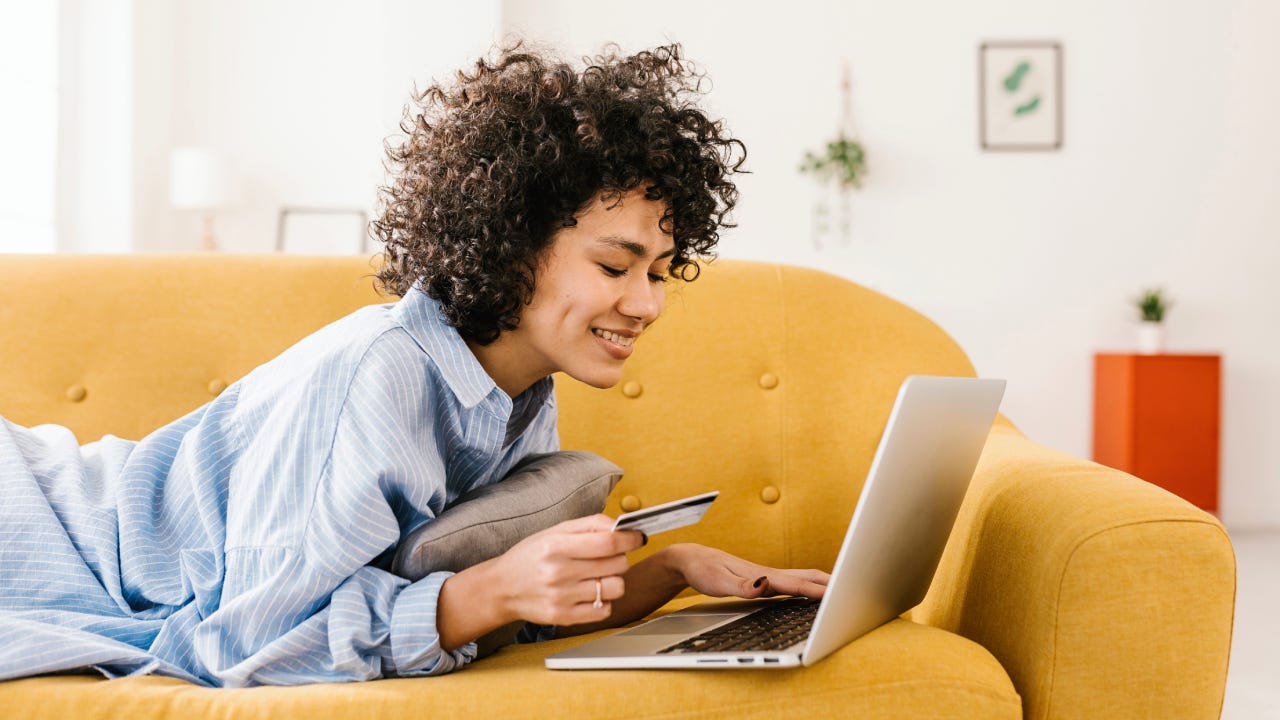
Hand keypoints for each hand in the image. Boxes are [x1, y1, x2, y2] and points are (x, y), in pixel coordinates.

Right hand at [488, 514, 644, 626]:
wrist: (501, 588)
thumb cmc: (530, 556)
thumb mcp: (554, 531)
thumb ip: (589, 525)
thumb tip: (619, 525)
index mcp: (557, 546)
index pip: (608, 542)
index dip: (630, 538)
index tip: (638, 537)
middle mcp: (559, 572)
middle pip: (617, 564)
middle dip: (620, 557)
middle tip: (608, 557)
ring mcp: (562, 597)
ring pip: (615, 588)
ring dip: (614, 580)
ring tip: (599, 576)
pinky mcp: (563, 617)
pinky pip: (604, 610)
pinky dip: (604, 601)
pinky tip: (591, 593)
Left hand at [664, 543, 828, 600]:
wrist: (692, 559)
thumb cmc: (703, 570)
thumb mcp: (717, 583)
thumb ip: (742, 587)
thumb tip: (764, 585)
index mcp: (762, 575)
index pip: (797, 585)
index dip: (818, 591)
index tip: (839, 596)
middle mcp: (768, 574)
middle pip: (807, 576)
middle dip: (830, 584)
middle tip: (854, 592)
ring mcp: (767, 576)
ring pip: (802, 577)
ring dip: (823, 584)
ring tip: (842, 593)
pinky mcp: (763, 580)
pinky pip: (793, 583)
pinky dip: (810, 587)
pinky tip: (813, 594)